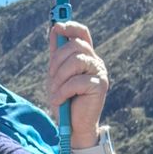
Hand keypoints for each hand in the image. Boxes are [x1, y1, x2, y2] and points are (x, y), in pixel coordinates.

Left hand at [48, 22, 108, 145]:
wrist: (73, 127)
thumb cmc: (64, 101)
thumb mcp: (55, 75)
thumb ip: (56, 54)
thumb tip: (54, 29)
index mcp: (85, 56)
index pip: (82, 33)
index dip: (71, 26)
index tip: (57, 27)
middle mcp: (95, 62)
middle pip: (75, 46)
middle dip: (57, 60)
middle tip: (51, 77)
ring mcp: (100, 73)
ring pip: (77, 60)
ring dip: (60, 77)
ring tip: (56, 91)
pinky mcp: (100, 86)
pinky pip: (78, 81)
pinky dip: (63, 91)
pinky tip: (60, 100)